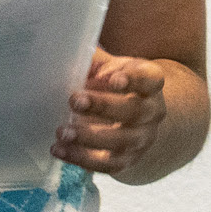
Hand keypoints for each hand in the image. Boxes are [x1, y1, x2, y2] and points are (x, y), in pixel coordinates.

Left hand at [57, 49, 173, 175]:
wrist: (138, 123)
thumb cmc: (116, 88)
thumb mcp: (111, 69)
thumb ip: (93, 61)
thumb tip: (64, 45)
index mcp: (150, 85)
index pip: (151, 80)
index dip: (135, 80)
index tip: (113, 79)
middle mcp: (151, 113)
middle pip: (135, 111)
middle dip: (103, 106)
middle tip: (74, 100)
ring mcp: (140, 139)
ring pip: (121, 141)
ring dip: (89, 137)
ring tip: (62, 130)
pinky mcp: (125, 161)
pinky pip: (107, 165)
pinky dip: (81, 159)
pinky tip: (59, 149)